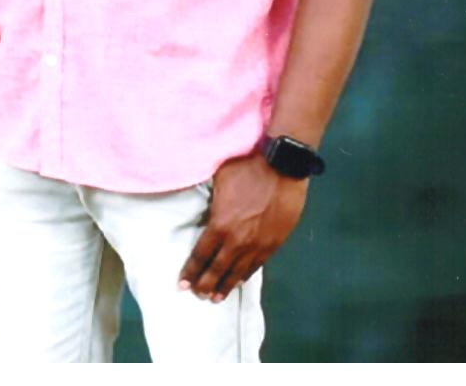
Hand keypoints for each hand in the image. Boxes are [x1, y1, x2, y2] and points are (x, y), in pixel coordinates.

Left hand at [178, 152, 308, 301]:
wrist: (283, 167)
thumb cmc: (248, 168)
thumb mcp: (219, 179)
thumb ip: (210, 198)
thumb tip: (201, 202)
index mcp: (220, 224)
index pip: (200, 255)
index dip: (190, 271)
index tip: (182, 284)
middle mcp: (237, 241)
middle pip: (217, 269)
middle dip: (205, 284)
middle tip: (197, 295)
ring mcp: (257, 244)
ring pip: (238, 272)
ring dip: (225, 286)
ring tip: (216, 298)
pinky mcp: (274, 243)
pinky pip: (256, 266)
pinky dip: (245, 276)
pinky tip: (239, 281)